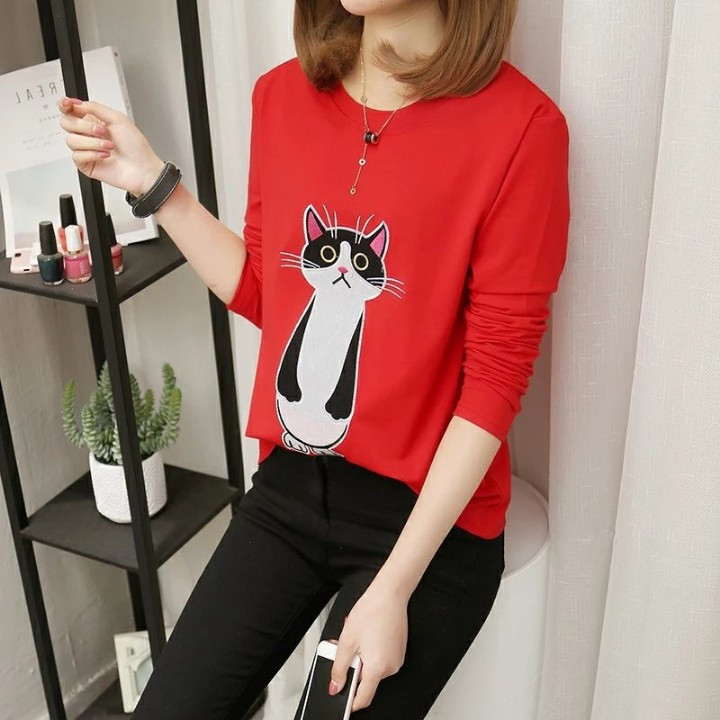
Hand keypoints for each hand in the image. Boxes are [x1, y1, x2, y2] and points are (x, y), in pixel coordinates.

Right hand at [58, 96, 164, 195]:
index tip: (68, 104)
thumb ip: (95, 107)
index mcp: (94, 120)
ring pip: (71, 140)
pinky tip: (106, 156)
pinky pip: (77, 156)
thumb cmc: (136, 147)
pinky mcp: (86, 164)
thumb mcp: (118, 119)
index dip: (65, 105)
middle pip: (66, 123)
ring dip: (93, 142)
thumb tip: (77, 104)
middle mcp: (88, 134)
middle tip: (102, 131)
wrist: (143, 169)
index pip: (70, 110)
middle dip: (84, 126)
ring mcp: (86, 150)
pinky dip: (92, 154)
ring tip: (109, 147)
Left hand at [329, 583, 407, 711]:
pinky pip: (381, 659)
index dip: (351, 702)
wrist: (389, 594)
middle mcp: (391, 667)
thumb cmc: (371, 611)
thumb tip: (335, 686)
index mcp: (377, 668)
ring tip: (356, 638)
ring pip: (373, 668)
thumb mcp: (347, 641)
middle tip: (344, 651)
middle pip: (367, 680)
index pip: (363, 698)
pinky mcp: (398, 650)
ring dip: (361, 658)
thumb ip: (339, 668)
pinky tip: (366, 636)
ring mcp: (397, 659)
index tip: (343, 701)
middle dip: (353, 668)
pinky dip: (371, 653)